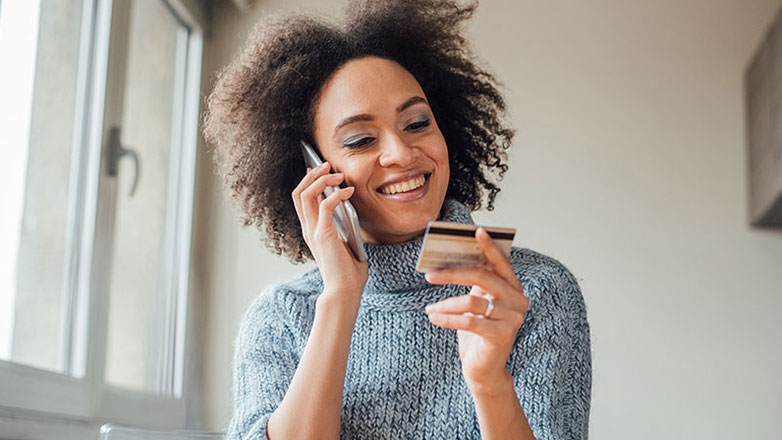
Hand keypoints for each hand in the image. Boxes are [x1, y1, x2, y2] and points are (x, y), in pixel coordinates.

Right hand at [291, 162, 367, 299]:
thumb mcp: (345, 243)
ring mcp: (314, 231)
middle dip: (312, 174)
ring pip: (306, 194)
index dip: (308, 181)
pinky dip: (337, 194)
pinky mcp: (324, 234)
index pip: (301, 199)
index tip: (322, 170)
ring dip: (322, 180)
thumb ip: (343, 227)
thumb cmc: (348, 272)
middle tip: (327, 165)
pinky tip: (349, 192)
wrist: (345, 291)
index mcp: (312, 231)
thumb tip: (351, 209)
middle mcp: (308, 229)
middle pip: (299, 192)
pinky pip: (325, 205)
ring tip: (338, 174)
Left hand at [424, 227, 528, 393]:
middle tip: (429, 274)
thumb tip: (451, 260)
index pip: (501, 262)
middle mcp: (518, 300)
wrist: (484, 370)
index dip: (489, 246)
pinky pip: (469, 321)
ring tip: (430, 308)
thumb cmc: (477, 332)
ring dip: (445, 304)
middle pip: (482, 277)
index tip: (476, 231)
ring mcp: (513, 318)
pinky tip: (433, 318)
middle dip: (452, 273)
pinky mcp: (502, 335)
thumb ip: (474, 284)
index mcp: (513, 288)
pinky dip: (447, 318)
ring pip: (472, 300)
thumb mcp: (476, 303)